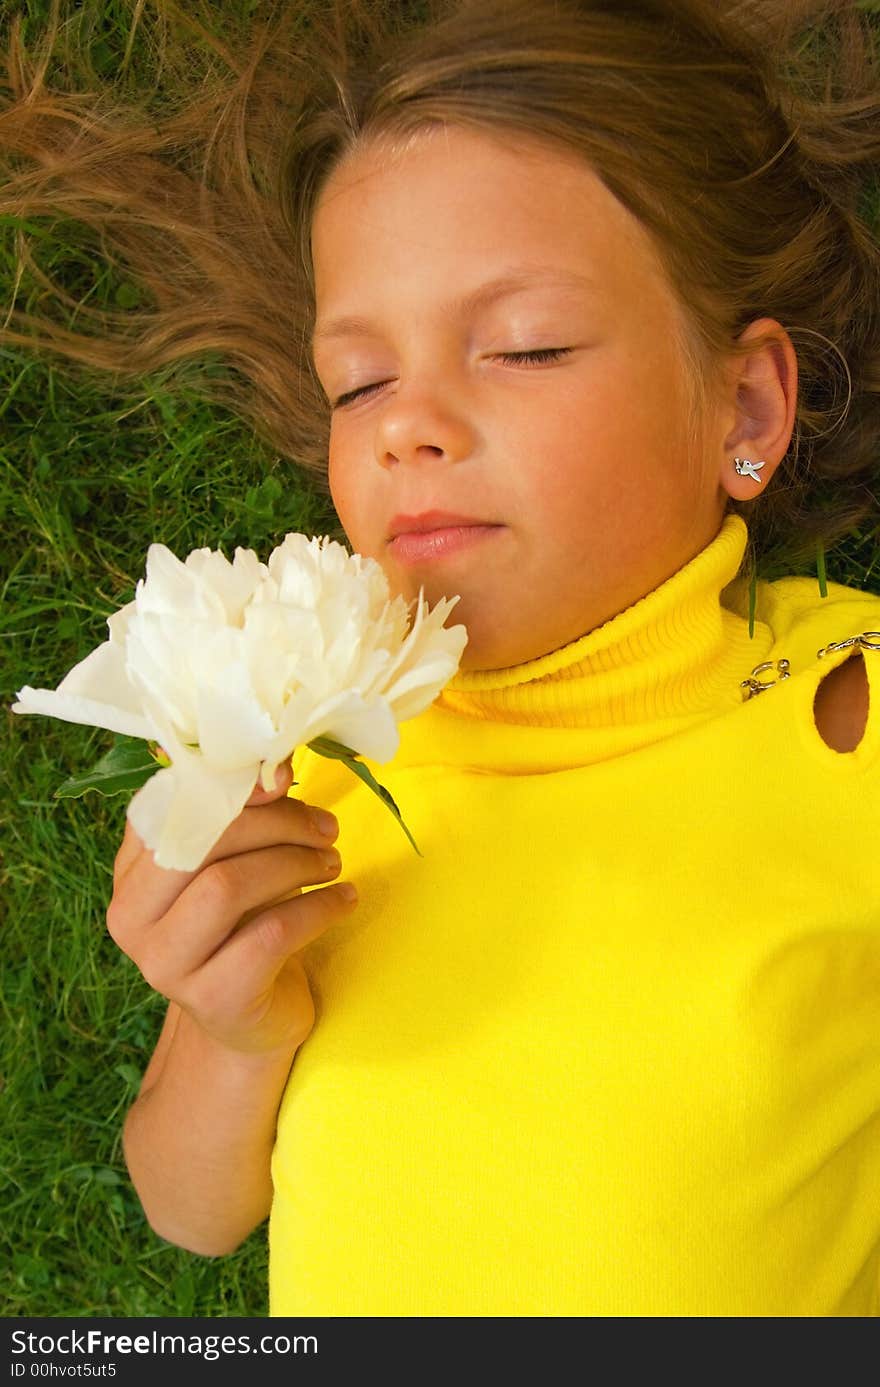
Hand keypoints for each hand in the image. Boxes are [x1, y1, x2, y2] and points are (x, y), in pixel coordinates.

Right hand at [106, 760, 355, 1055]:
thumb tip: (277, 765)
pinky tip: (344, 899)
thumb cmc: (245, 925)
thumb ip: (249, 814)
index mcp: (132, 875)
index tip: (284, 779)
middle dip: (274, 825)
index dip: (229, 786)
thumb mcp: (243, 863)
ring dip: (295, 863)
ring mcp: (166, 965)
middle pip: (200, 847)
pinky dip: (317, 908)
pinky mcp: (214, 999)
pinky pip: (269, 936)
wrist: (252, 1019)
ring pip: (227, 887)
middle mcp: (132, 920)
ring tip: (333, 862)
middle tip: (325, 827)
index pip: (170, 810)